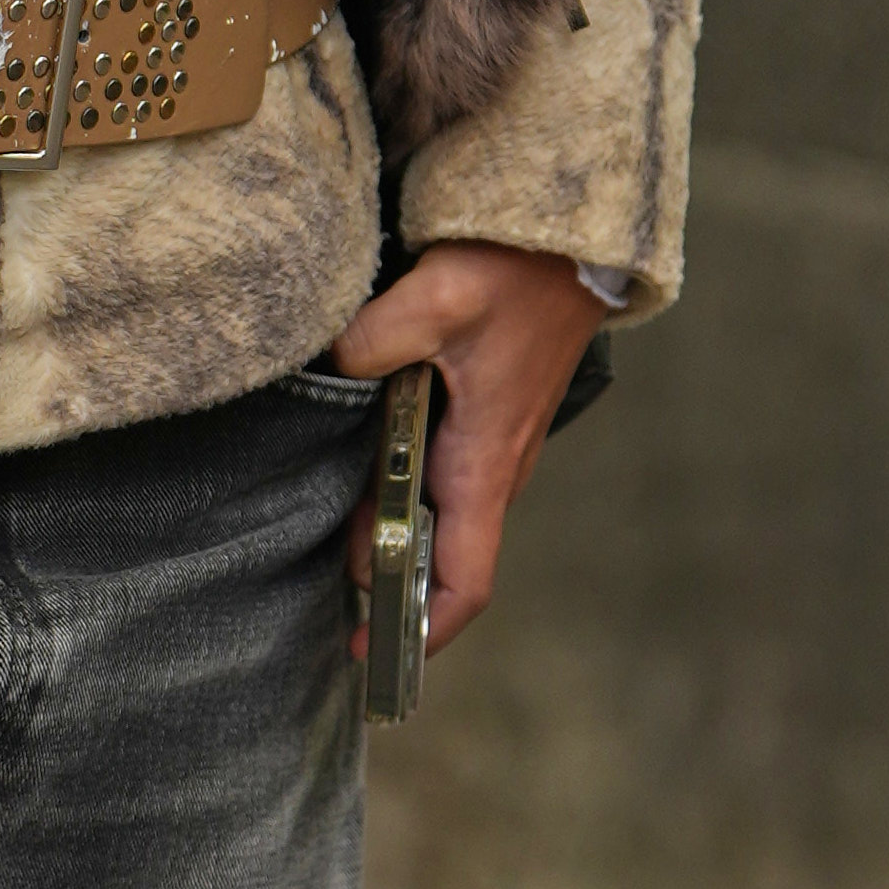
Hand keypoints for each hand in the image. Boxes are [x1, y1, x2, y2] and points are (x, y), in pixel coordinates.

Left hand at [330, 239, 603, 662]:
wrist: (570, 235)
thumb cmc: (516, 272)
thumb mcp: (434, 300)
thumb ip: (371, 343)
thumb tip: (330, 368)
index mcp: (484, 463)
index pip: (465, 580)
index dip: (423, 629)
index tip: (371, 653)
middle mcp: (493, 466)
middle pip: (439, 554)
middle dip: (385, 578)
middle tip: (318, 585)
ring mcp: (490, 442)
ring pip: (435, 512)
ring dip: (387, 528)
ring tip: (323, 527)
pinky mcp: (483, 414)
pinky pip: (438, 473)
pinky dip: (398, 488)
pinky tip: (354, 467)